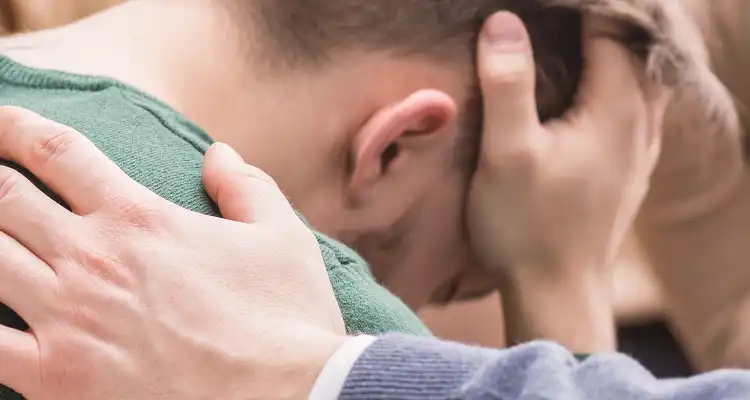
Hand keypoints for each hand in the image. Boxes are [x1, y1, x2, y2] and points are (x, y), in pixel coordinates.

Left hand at [0, 107, 344, 399]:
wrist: (291, 397)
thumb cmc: (287, 319)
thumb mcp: (282, 236)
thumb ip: (245, 185)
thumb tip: (217, 153)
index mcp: (140, 217)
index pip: (56, 151)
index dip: (15, 126)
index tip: (2, 121)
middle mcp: (93, 258)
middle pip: (2, 197)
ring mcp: (68, 318)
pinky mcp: (57, 377)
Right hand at [465, 13, 668, 349]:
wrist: (557, 294)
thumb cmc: (526, 226)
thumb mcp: (507, 152)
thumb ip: (507, 83)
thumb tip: (502, 22)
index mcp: (616, 109)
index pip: (613, 29)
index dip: (580, 7)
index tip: (543, 5)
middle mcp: (640, 124)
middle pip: (637, 51)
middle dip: (603, 24)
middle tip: (557, 17)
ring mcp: (641, 150)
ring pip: (642, 80)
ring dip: (615, 54)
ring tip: (576, 40)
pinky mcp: (630, 172)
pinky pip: (638, 109)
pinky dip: (619, 86)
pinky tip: (592, 93)